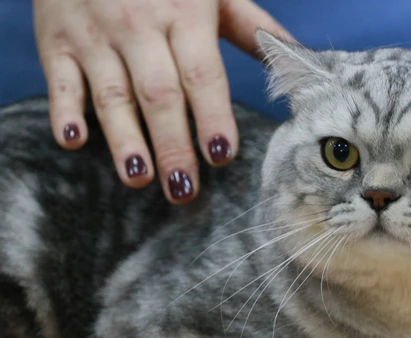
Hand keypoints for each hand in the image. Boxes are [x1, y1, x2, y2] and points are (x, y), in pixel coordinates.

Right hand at [33, 0, 289, 203]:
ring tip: (139, 179)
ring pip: (111, 94)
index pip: (202, 74)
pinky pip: (60, 79)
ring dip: (124, 139)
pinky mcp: (55, 39)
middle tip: (184, 188)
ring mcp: (94, 34)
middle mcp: (138, 26)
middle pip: (159, 94)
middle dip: (172, 145)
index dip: (212, 116)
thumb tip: (297, 57)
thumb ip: (249, 27)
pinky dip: (64, 110)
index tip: (221, 154)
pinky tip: (73, 141)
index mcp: (184, 14)